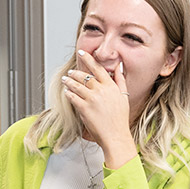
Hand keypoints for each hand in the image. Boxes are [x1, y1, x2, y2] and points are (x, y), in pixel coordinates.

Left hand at [61, 50, 136, 167]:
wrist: (116, 135)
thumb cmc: (120, 118)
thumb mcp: (124, 96)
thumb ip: (120, 80)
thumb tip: (119, 66)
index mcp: (111, 86)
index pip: (98, 68)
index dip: (89, 59)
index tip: (82, 53)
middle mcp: (101, 90)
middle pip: (84, 76)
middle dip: (75, 72)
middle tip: (71, 72)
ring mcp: (92, 99)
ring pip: (76, 85)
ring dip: (69, 81)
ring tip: (65, 80)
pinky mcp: (84, 108)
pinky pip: (72, 97)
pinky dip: (68, 93)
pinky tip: (67, 92)